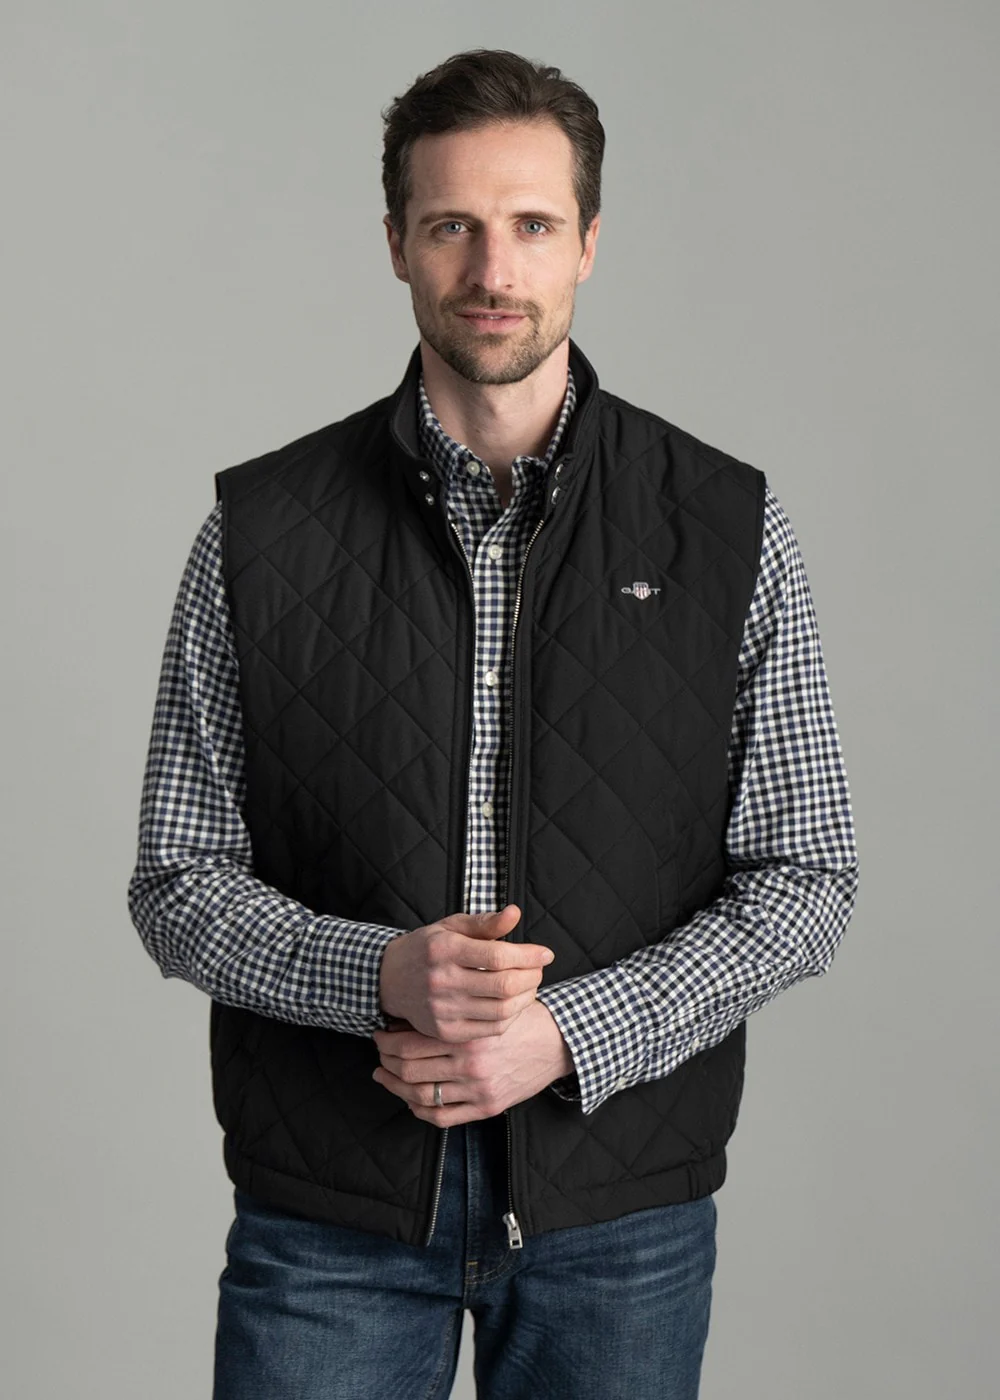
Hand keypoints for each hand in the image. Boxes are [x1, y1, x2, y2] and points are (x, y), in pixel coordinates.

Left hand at [371, 999, 574, 1125]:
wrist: (557, 1043)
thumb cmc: (520, 1015)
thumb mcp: (490, 999)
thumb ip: (457, 1001)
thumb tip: (414, 1004)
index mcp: (468, 1035)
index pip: (410, 1043)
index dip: (387, 1040)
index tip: (380, 1032)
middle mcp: (470, 1065)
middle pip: (409, 1070)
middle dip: (386, 1061)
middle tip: (379, 1052)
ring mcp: (478, 1089)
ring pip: (421, 1095)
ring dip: (396, 1086)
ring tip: (385, 1075)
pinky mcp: (487, 1107)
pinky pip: (442, 1117)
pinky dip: (419, 1110)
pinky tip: (410, 1099)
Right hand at [378, 904, 553, 1042]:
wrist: (389, 979)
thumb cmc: (428, 948)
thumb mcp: (451, 926)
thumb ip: (485, 922)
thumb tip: (515, 913)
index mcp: (445, 949)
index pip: (498, 956)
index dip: (529, 956)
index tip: (546, 953)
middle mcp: (442, 980)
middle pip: (503, 985)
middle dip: (532, 977)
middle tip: (539, 969)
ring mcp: (442, 1010)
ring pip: (501, 1011)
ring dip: (526, 998)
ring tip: (529, 985)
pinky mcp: (445, 1030)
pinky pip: (490, 1029)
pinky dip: (510, 1017)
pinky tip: (513, 1003)